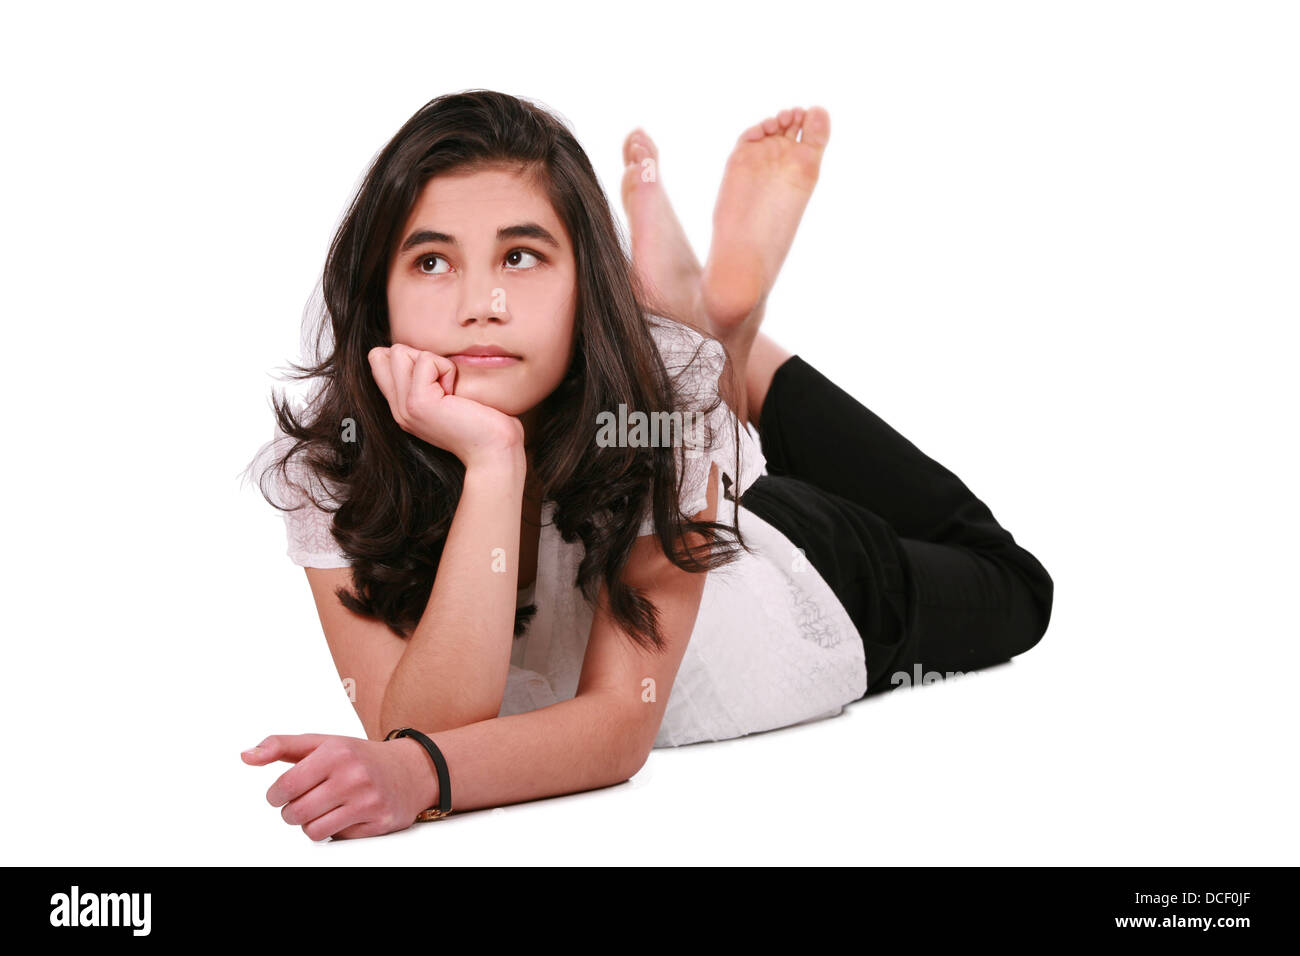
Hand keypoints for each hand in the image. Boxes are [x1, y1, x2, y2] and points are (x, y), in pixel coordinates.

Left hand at [241, 733, 437, 840]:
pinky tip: (347, 814)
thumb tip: (245, 756)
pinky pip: (338, 839)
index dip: (275, 796)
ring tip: (324, 809)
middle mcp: (354, 776)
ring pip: (314, 831)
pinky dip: (336, 830)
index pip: (284, 788)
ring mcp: (368, 801)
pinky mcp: (379, 822)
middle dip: (292, 812)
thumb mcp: (322, 743)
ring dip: (312, 824)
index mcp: (335, 752)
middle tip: (303, 802)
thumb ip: (281, 746)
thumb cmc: (359, 757)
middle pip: (296, 813)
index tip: (281, 794)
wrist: (412, 770)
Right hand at [368, 343, 524, 468]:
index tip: (439, 380)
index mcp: (404, 408)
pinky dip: (447, 368)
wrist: (494, 452)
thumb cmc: (487, 424)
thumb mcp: (450, 398)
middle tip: (446, 385)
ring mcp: (404, 407)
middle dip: (421, 356)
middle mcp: (399, 409)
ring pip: (400, 352)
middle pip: (387, 354)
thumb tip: (426, 352)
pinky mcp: (418, 402)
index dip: (411, 357)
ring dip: (434, 362)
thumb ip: (431, 379)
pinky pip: (426, 360)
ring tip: (451, 390)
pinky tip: (456, 394)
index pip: (381, 361)